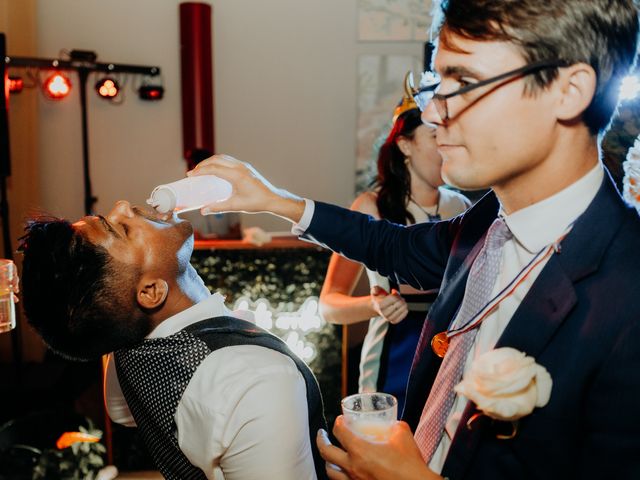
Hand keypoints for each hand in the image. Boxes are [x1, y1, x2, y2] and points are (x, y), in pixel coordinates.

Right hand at [187, 154, 305, 222]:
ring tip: (201, 170)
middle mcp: (240, 167)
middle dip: (203, 165)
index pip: (214, 169)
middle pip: (216, 159)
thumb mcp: (236, 206)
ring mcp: (243, 165)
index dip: (200, 171)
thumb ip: (218, 207)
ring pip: (223, 158)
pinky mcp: (245, 167)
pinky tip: (214, 170)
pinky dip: (218, 162)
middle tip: (193, 173)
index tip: (190, 175)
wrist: (272, 199)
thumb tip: (203, 211)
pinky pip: (229, 160)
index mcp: (237, 175)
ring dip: (210, 162)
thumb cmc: (256, 203)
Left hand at [316, 416, 439, 479]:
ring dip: (328, 461)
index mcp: (360, 451)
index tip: (340, 420)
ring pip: (330, 472)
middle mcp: (352, 467)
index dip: (338, 423)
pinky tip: (343, 473)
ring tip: (330, 456)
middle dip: (321, 440)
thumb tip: (392, 424)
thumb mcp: (403, 436)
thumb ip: (395, 426)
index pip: (339, 432)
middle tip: (322, 434)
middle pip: (326, 452)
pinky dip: (339, 476)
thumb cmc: (410, 466)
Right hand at [370, 286, 407, 323]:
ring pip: (403, 309)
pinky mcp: (393, 321)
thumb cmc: (378, 298)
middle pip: (399, 303)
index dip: (396, 294)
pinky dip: (405, 310)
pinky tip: (402, 307)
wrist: (376, 307)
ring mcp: (389, 318)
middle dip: (400, 298)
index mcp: (380, 305)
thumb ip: (375, 289)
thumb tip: (376, 291)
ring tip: (400, 301)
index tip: (393, 291)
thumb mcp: (375, 291)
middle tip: (398, 296)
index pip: (393, 298)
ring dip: (404, 303)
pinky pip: (403, 315)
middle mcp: (384, 313)